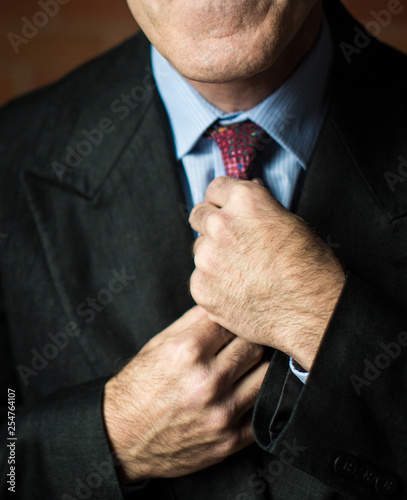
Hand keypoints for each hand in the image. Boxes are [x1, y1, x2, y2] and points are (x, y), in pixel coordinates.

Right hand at [103, 306, 267, 482]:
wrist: (121, 438)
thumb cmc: (139, 386)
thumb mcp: (158, 345)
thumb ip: (192, 321)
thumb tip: (220, 304)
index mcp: (188, 351)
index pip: (231, 322)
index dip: (232, 321)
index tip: (231, 325)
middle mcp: (207, 381)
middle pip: (254, 346)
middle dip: (248, 341)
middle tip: (241, 344)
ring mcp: (221, 413)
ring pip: (266, 375)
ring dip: (257, 368)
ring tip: (244, 367)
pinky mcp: (229, 440)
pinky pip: (264, 412)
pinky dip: (258, 399)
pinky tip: (245, 394)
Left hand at [189, 177, 344, 370]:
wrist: (311, 312)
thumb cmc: (309, 267)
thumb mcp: (290, 222)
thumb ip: (258, 207)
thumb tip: (245, 195)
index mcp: (244, 200)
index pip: (215, 188)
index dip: (222, 200)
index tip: (226, 210)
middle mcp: (219, 224)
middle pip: (199, 215)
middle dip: (211, 224)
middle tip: (231, 242)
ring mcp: (206, 257)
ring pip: (199, 249)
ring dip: (213, 256)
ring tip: (242, 273)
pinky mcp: (201, 287)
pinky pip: (200, 279)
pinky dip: (213, 284)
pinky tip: (237, 292)